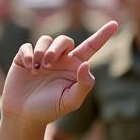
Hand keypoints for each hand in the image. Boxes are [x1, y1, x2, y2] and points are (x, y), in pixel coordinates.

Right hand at [1, 22, 117, 126]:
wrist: (25, 115)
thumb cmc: (50, 109)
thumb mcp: (71, 101)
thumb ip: (84, 85)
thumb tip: (86, 64)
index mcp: (75, 67)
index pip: (91, 47)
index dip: (102, 35)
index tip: (115, 24)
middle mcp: (60, 59)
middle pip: (64, 40)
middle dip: (57, 48)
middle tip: (49, 63)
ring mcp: (42, 57)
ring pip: (46, 40)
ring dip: (42, 51)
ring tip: (37, 69)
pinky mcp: (24, 58)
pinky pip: (27, 46)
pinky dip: (29, 54)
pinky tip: (29, 67)